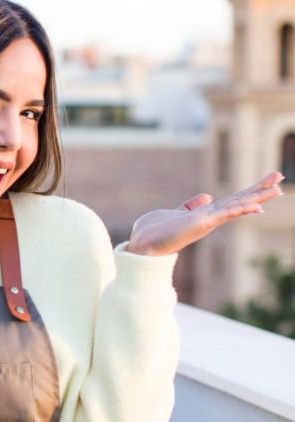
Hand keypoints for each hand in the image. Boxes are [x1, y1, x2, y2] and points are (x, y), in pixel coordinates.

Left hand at [126, 172, 284, 255]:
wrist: (142, 245)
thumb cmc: (154, 231)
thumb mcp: (175, 213)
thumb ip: (190, 206)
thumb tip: (206, 197)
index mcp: (204, 215)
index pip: (231, 200)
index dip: (248, 192)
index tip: (267, 183)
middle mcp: (209, 218)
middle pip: (239, 200)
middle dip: (259, 189)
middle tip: (280, 177)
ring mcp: (207, 221)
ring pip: (237, 206)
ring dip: (258, 197)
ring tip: (278, 188)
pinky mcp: (201, 223)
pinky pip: (225, 214)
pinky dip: (240, 209)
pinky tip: (257, 205)